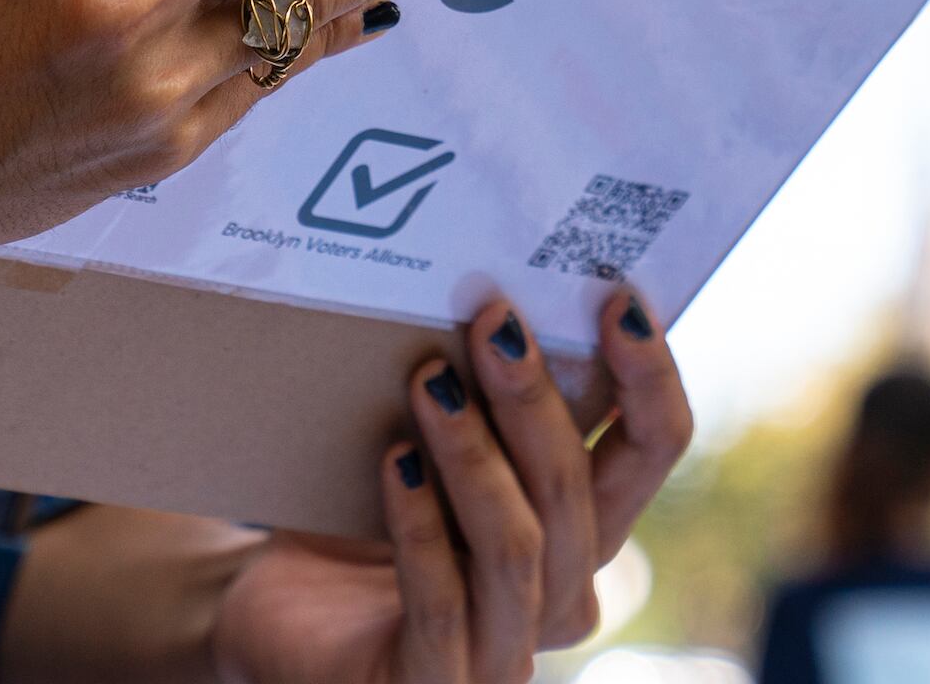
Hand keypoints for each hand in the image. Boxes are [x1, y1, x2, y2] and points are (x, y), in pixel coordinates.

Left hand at [211, 291, 694, 683]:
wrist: (279, 617)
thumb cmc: (358, 517)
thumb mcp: (429, 442)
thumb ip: (474, 389)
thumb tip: (488, 286)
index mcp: (580, 527)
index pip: (650, 451)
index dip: (648, 379)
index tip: (617, 299)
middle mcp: (559, 594)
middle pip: (579, 494)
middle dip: (540, 400)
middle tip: (494, 321)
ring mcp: (502, 650)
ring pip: (517, 545)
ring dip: (475, 454)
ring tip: (429, 381)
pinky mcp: (434, 683)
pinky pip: (441, 601)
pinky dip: (421, 525)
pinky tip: (394, 463)